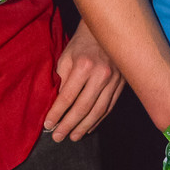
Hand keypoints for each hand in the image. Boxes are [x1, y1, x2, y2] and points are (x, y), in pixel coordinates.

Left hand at [44, 19, 124, 141]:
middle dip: (68, 125)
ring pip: (98, 111)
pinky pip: (109, 107)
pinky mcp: (121, 85)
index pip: (68, 96)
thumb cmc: (81, 44)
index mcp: (84, 66)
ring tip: (72, 137)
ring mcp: (113, 81)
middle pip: (83, 107)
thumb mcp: (66, 57)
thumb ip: (62, 79)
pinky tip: (88, 127)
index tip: (48, 124)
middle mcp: (101, 75)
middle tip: (58, 137)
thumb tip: (57, 103)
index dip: (57, 113)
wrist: (106, 32)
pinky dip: (98, 120)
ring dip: (84, 127)